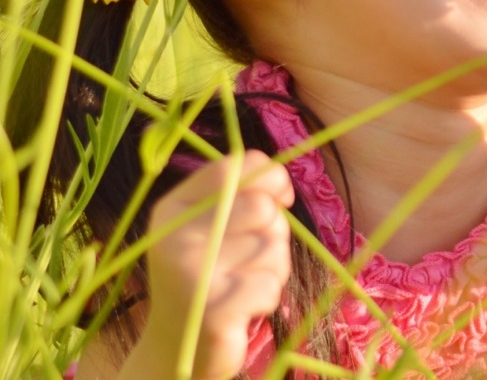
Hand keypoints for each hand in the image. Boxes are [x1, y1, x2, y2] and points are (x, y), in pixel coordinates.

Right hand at [132, 150, 293, 379]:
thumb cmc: (208, 277)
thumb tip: (282, 185)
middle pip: (261, 207)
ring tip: (241, 285)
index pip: (232, 168)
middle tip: (252, 257)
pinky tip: (241, 310)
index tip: (280, 197)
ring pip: (272, 247)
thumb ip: (242, 196)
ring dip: (272, 268)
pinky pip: (270, 285)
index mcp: (172, 209)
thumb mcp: (212, 228)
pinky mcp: (212, 311)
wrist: (177, 349)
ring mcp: (191, 275)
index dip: (270, 176)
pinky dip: (267, 297)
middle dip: (274, 231)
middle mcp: (174, 237)